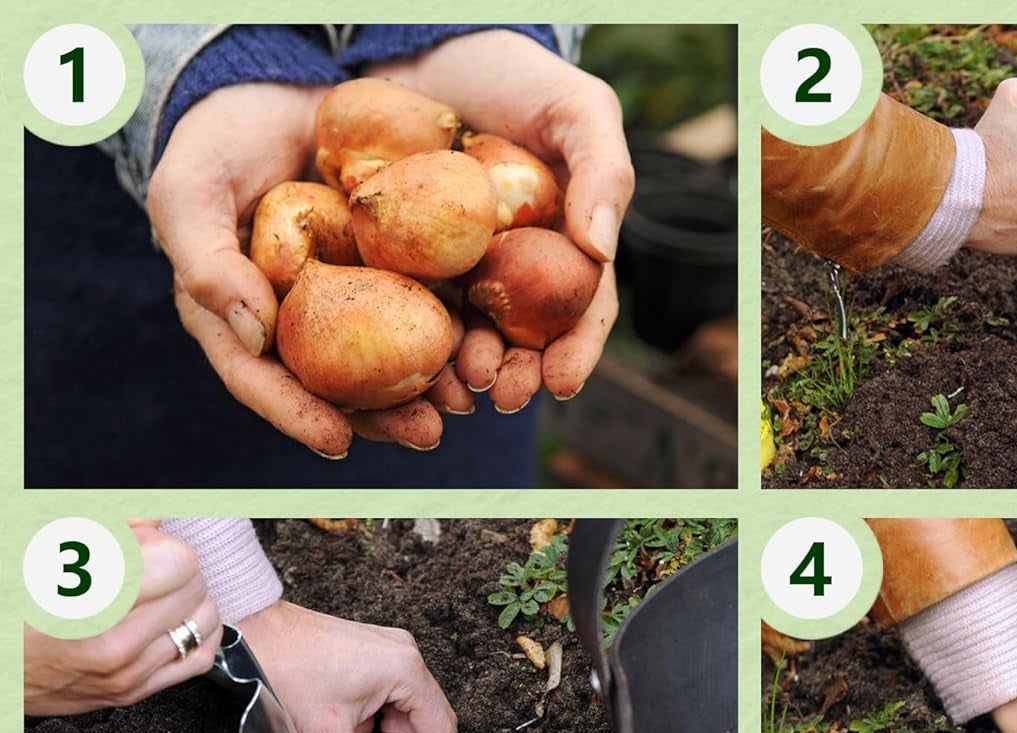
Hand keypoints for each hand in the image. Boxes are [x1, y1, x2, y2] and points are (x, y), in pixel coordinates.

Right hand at [24, 523, 222, 714]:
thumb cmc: (15, 602)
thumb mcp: (45, 546)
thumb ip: (110, 525)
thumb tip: (156, 517)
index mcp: (91, 599)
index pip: (180, 562)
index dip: (160, 544)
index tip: (139, 546)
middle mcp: (114, 642)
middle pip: (196, 587)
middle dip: (174, 569)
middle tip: (142, 567)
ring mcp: (126, 672)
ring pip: (205, 621)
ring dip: (187, 600)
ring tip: (154, 593)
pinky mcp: (132, 693)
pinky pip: (199, 658)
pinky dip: (194, 634)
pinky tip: (168, 621)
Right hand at [149, 84, 473, 456]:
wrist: (279, 93)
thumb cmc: (217, 141)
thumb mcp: (190, 189)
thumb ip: (206, 262)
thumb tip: (257, 335)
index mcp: (239, 320)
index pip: (262, 381)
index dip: (296, 415)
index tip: (336, 442)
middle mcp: (298, 327)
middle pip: (336, 389)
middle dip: (383, 420)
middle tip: (426, 435)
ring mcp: (349, 306)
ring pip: (386, 364)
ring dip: (427, 391)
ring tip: (464, 404)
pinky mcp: (393, 277)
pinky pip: (422, 314)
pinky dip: (452, 337)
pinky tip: (483, 350)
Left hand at [236, 601, 456, 732]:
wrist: (245, 633)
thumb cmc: (285, 668)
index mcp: (406, 671)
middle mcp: (405, 656)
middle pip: (417, 727)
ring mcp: (388, 653)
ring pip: (395, 718)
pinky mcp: (369, 656)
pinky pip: (381, 702)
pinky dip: (361, 725)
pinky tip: (334, 726)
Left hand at [375, 31, 632, 408]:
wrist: (426, 41)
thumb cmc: (515, 75)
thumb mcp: (577, 110)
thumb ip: (602, 174)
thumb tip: (603, 252)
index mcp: (563, 251)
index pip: (579, 314)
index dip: (576, 354)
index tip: (562, 382)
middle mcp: (513, 273)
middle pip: (521, 343)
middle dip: (515, 377)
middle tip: (501, 392)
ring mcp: (455, 270)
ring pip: (464, 339)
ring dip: (463, 374)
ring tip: (457, 387)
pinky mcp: (398, 260)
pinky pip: (405, 311)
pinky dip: (410, 343)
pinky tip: (407, 362)